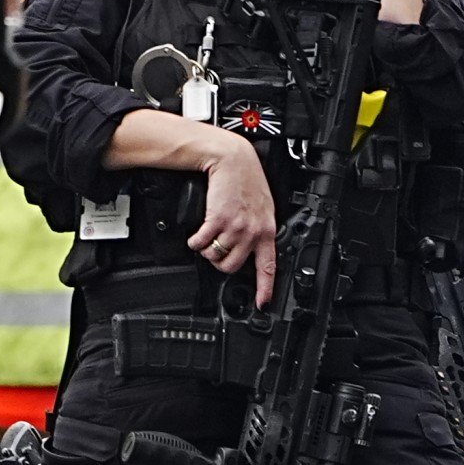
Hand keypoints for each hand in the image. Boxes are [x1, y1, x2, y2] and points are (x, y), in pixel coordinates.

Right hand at [188, 133, 279, 307]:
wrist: (233, 160)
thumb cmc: (246, 182)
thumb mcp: (262, 208)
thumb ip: (258, 230)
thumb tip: (250, 249)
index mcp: (266, 231)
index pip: (268, 267)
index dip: (265, 288)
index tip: (262, 303)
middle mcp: (252, 232)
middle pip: (232, 267)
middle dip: (220, 264)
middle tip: (216, 253)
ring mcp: (235, 227)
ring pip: (215, 257)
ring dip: (207, 252)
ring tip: (206, 241)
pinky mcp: (217, 219)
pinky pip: (201, 244)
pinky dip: (195, 243)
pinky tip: (196, 237)